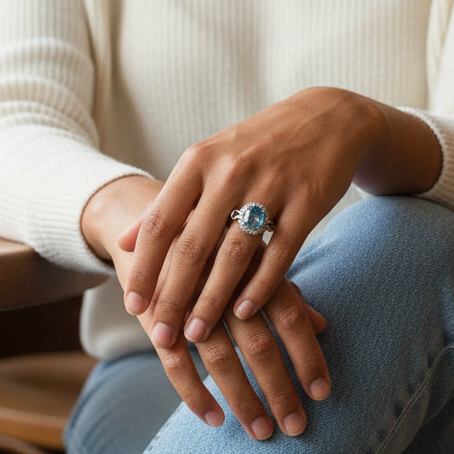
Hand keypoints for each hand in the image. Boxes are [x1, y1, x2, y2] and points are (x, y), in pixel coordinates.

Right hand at [83, 175, 330, 437]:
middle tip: (297, 427)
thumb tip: (324, 326)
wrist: (142, 216)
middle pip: (257, 343)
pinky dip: (195, 393)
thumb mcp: (250, 256)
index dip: (306, 354)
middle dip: (279, 389)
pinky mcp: (155, 316)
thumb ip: (284, 289)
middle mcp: (222, 281)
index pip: (288, 313)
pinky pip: (176, 364)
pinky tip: (213, 419)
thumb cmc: (212, 242)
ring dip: (242, 399)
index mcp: (252, 262)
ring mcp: (186, 299)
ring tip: (262, 431)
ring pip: (219, 359)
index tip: (322, 393)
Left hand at [120, 87, 382, 346]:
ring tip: (197, 333)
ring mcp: (271, 185)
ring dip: (213, 300)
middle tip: (162, 335)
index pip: (160, 222)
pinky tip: (244, 312)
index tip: (132, 306)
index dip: (144, 267)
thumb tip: (125, 241)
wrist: (328, 117)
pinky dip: (260, 286)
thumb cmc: (257, 145)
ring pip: (234, 254)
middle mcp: (231, 170)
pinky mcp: (307, 200)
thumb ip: (169, 200)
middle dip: (174, 295)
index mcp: (199, 160)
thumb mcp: (208, 159)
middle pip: (193, 245)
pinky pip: (279, 252)